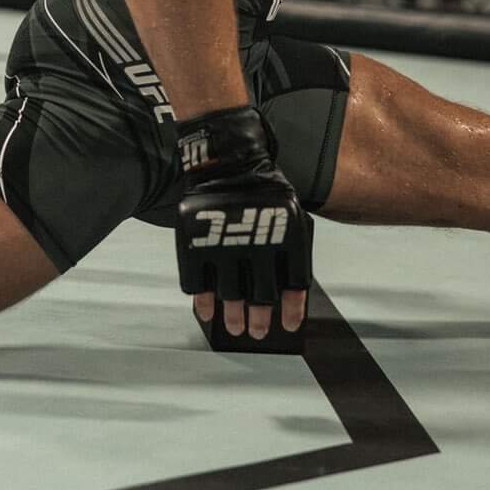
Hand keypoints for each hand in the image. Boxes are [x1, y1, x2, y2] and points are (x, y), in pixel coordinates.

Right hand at [176, 107, 310, 340]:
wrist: (227, 158)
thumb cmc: (265, 191)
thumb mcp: (291, 214)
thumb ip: (293, 248)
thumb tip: (291, 289)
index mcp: (285, 237)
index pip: (294, 283)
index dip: (292, 309)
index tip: (288, 327)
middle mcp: (256, 245)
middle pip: (259, 295)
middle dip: (259, 318)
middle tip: (255, 331)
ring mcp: (223, 245)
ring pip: (229, 293)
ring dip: (232, 314)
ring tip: (234, 326)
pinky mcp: (196, 243)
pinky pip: (196, 282)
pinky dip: (201, 301)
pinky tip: (205, 311)